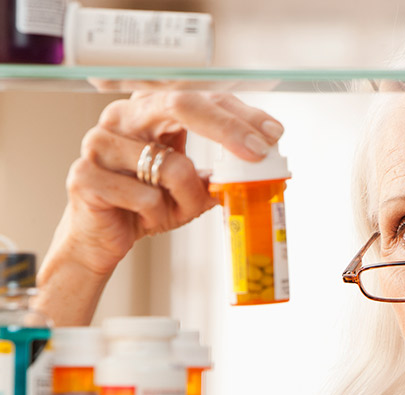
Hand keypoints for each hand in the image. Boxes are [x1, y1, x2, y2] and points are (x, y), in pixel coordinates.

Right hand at [37, 91, 283, 324]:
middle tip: (257, 152)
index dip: (240, 114)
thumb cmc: (145, 206)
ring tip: (169, 210)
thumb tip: (267, 169)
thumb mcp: (192, 188)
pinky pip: (144, 197)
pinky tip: (142, 217)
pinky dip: (156, 215)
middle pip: (180, 104)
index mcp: (150, 111)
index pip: (202, 99)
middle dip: (227, 128)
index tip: (272, 133)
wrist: (102, 238)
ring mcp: (99, 142)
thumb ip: (221, 174)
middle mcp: (122, 117)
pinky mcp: (85, 175)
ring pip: (171, 166)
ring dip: (185, 199)